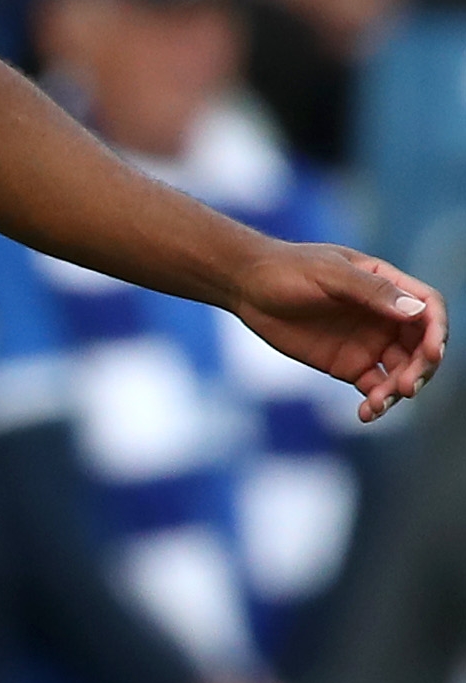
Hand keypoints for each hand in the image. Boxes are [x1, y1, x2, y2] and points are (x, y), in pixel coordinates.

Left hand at [224, 240, 443, 421]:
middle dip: (421, 368)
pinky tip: (367, 413)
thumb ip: (370, 291)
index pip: (428, 308)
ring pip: (402, 371)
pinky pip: (375, 388)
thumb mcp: (328, 273)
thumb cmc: (286, 269)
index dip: (436, 331)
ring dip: (399, 389)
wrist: (246, 287)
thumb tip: (415, 310)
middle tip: (405, 387)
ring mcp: (370, 343)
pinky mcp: (350, 365)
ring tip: (377, 402)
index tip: (431, 352)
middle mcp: (386, 317)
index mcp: (388, 286)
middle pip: (422, 346)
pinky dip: (377, 402)